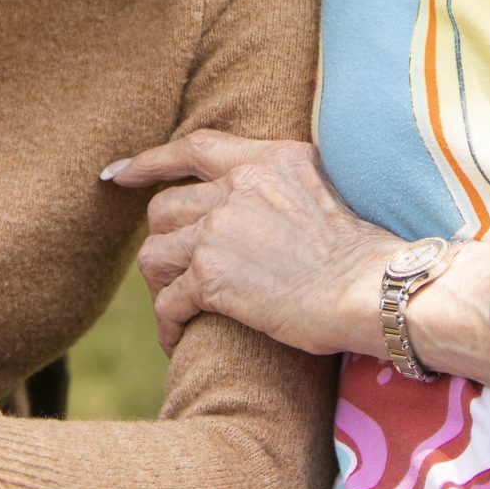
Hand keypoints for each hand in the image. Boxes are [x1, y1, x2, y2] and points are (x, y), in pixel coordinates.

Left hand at [109, 131, 403, 358]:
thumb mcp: (321, 189)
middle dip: (166, 242)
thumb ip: (278, 185)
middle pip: (166, 209)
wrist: (371, 289)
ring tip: (178, 307)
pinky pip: (168, 302)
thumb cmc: (361, 252)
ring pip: (156, 253)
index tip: (118, 175)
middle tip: (174, 271)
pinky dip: (168, 324)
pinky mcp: (212, 278)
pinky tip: (178, 340)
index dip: (150, 161)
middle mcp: (236, 188)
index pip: (193, 148)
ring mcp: (219, 231)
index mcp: (265, 161)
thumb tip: (250, 200)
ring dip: (161, 283)